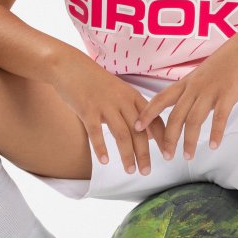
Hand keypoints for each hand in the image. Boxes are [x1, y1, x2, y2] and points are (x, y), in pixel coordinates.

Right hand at [51, 50, 167, 175]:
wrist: (69, 66)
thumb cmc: (94, 81)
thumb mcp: (119, 91)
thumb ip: (134, 111)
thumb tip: (149, 135)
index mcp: (132, 95)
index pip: (154, 119)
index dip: (162, 138)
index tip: (167, 155)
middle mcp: (122, 100)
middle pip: (139, 131)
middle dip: (144, 153)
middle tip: (146, 172)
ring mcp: (104, 104)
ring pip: (122, 134)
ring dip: (127, 155)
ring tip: (130, 170)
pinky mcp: (87, 109)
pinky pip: (96, 132)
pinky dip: (101, 148)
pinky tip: (104, 161)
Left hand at [134, 34, 237, 158]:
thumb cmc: (228, 60)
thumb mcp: (204, 73)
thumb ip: (194, 88)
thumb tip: (186, 103)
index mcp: (187, 81)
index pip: (161, 98)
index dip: (147, 113)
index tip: (136, 127)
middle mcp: (195, 86)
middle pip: (175, 115)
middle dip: (168, 137)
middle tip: (165, 156)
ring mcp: (211, 89)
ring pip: (194, 119)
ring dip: (189, 140)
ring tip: (187, 157)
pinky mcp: (229, 93)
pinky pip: (219, 116)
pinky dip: (215, 132)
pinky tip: (213, 145)